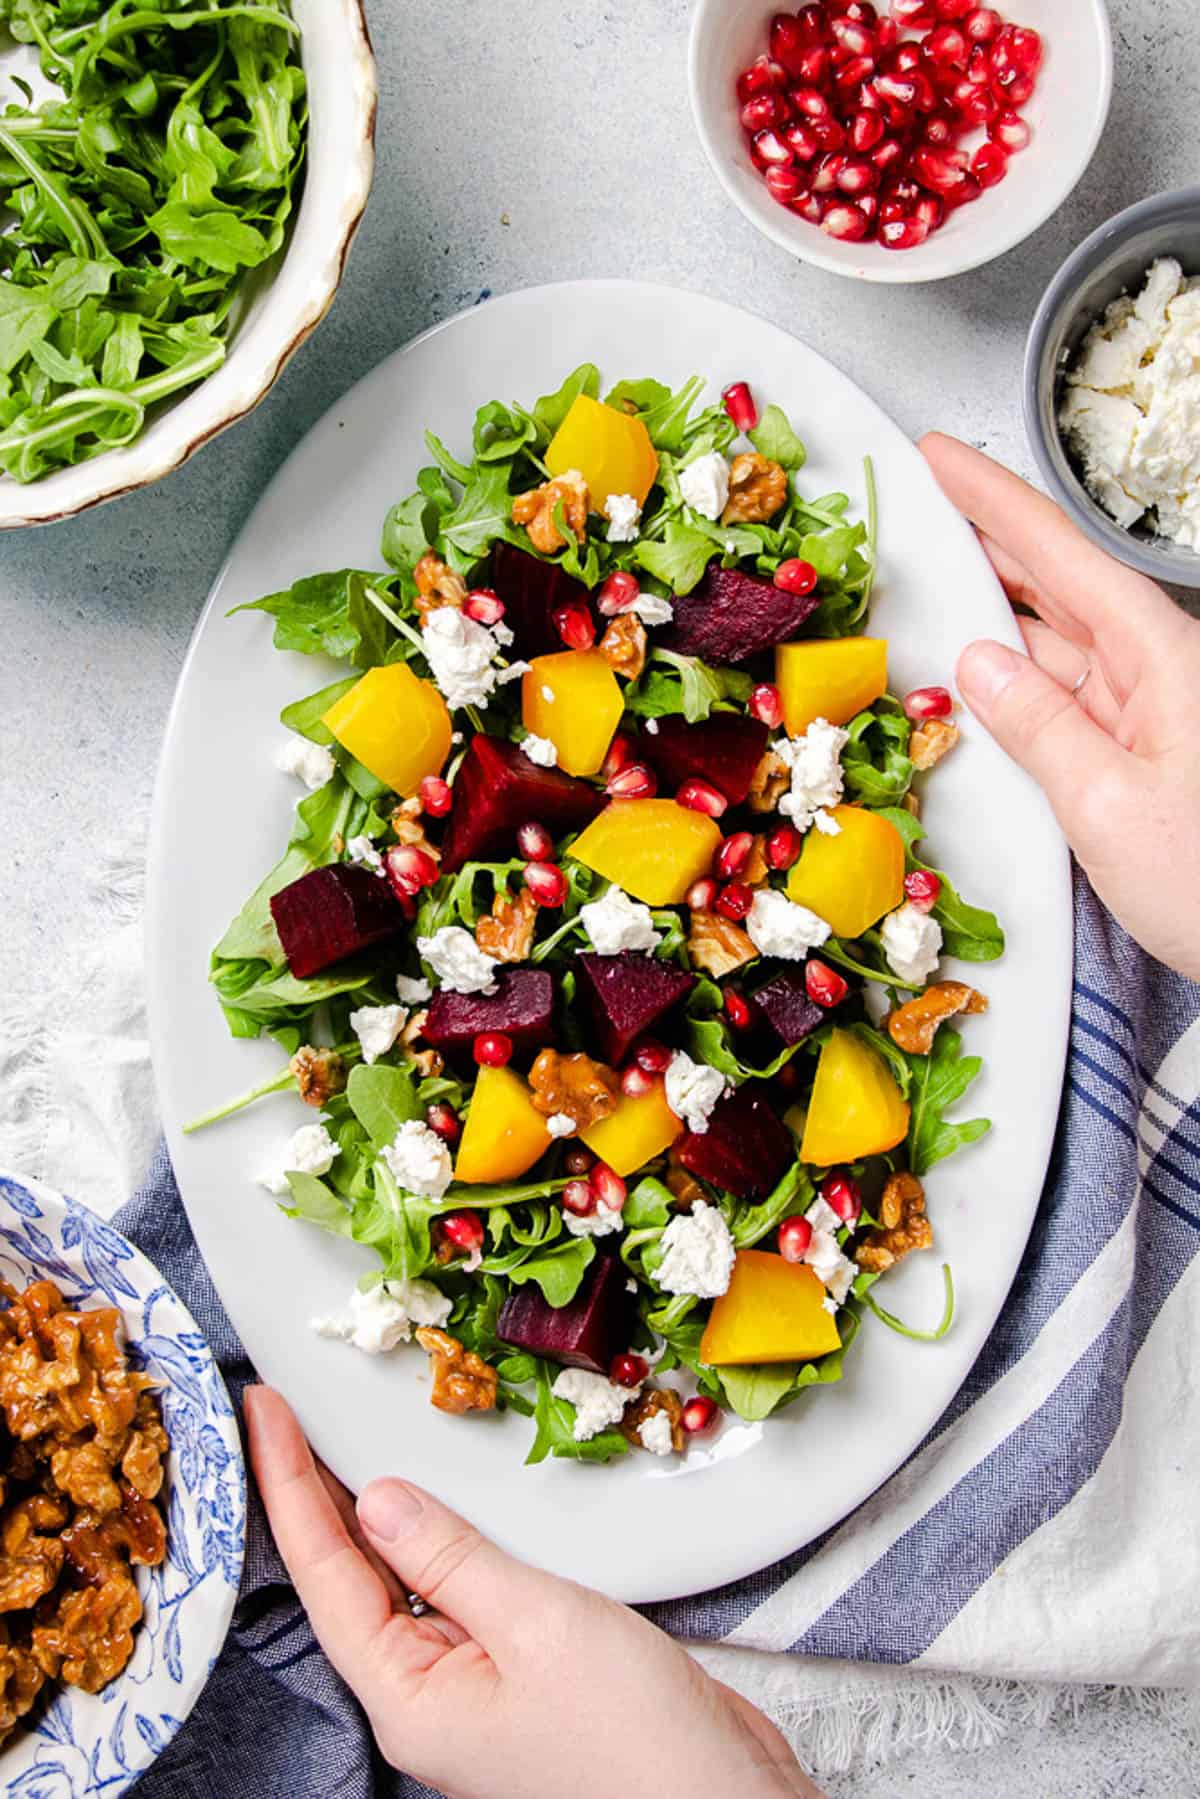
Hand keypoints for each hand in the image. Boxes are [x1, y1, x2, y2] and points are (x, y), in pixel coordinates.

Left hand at [244, 1386, 821, 1798]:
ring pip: (398, 1582)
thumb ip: (451, 1558)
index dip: (289, 1484)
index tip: (263, 1413)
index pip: (325, 1573)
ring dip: (369, 1510)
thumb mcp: (535, 1624)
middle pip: (347, 1579)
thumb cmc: (632, 1740)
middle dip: (312, 1493)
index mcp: (408, 1697)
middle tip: (283, 1411)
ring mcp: (469, 1687)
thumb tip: (375, 1499)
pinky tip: (433, 1504)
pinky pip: (453, 1590)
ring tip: (332, 1439)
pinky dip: (436, 1538)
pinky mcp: (518, 1673)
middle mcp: (425, 1694)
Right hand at [921, 433, 1199, 980]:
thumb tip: (982, 662)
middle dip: (990, 549)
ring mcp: (1156, 713)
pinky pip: (1073, 700)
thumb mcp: (1106, 808)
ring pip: (1063, 646)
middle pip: (1063, 590)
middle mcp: (1162, 673)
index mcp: (1162, 660)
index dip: (997, 502)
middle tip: (921, 515)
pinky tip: (981, 681)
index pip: (1065, 557)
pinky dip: (1022, 685)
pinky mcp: (1149, 753)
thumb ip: (1039, 727)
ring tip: (929, 589)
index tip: (941, 456)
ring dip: (999, 619)